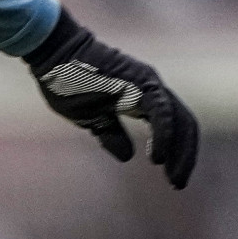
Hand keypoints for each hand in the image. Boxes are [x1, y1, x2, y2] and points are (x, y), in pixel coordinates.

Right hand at [26, 9, 199, 187]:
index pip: (173, 128)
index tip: (170, 179)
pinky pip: (161, 112)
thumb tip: (127, 156)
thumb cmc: (66, 81)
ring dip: (181, 152)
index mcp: (143, 97)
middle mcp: (153, 89)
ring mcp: (150, 84)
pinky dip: (164, 136)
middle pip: (184, 127)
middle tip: (178, 185)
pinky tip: (157, 158)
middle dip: (185, 157)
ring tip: (173, 178)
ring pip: (181, 121)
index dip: (176, 154)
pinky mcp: (141, 82)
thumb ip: (110, 133)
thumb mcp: (88, 116)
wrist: (52, 53)